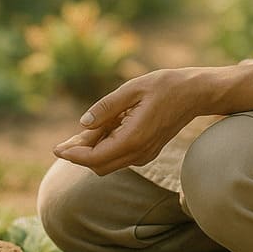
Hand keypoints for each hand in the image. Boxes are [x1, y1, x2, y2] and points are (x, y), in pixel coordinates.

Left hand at [53, 69, 208, 176]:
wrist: (196, 93)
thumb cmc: (166, 86)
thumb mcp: (132, 89)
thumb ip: (106, 108)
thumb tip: (83, 123)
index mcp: (134, 138)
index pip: (95, 158)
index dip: (73, 155)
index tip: (56, 149)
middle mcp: (139, 152)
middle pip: (99, 165)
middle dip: (79, 155)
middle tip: (60, 144)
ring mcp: (145, 154)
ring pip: (109, 162)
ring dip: (92, 151)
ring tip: (78, 134)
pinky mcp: (147, 150)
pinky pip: (119, 156)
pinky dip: (105, 147)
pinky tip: (100, 130)